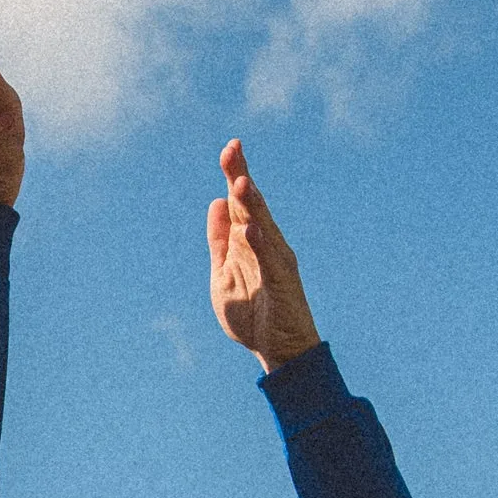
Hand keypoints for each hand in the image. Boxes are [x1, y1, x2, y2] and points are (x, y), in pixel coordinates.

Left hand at [207, 140, 319, 371]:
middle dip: (242, 177)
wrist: (278, 350)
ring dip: (252, 205)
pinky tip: (250, 228)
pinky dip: (260, 244)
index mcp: (248, 241)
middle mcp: (265, 244)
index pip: (241, 202)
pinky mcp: (281, 282)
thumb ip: (219, 242)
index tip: (231, 148)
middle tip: (233, 149)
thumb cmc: (253, 315)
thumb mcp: (223, 275)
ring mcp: (275, 261)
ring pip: (263, 227)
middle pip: (253, 205)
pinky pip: (270, 260)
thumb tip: (216, 203)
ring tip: (240, 182)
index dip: (236, 175)